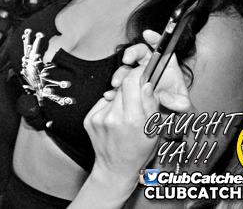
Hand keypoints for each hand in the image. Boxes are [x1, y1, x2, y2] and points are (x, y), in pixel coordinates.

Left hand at [85, 62, 162, 180]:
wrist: (115, 168)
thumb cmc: (139, 150)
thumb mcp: (153, 129)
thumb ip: (150, 104)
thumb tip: (146, 82)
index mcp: (133, 119)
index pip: (131, 83)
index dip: (137, 75)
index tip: (142, 74)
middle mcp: (113, 117)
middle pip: (121, 87)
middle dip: (130, 88)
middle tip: (136, 97)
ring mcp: (98, 118)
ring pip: (111, 95)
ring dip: (119, 99)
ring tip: (125, 114)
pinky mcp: (89, 119)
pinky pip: (102, 104)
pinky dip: (109, 107)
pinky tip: (114, 120)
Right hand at [106, 29, 190, 112]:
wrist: (167, 125)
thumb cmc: (179, 112)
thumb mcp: (185, 109)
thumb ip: (180, 103)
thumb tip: (165, 97)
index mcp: (168, 69)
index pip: (162, 50)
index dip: (156, 39)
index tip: (147, 34)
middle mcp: (152, 70)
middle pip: (140, 54)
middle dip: (131, 53)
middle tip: (126, 60)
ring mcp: (139, 78)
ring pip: (127, 69)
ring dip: (119, 74)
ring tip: (116, 84)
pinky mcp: (129, 89)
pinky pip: (119, 85)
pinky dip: (113, 90)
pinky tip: (110, 95)